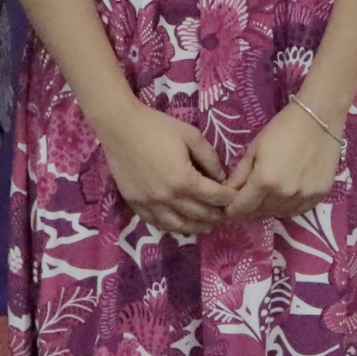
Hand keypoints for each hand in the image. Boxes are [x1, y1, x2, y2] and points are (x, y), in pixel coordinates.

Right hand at [97, 102, 233, 237]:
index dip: (229, 199)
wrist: (120, 127)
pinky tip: (182, 226)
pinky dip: (173, 228)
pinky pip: (158, 224)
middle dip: (217, 216)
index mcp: (184, 179)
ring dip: (197, 227)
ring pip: (179, 226)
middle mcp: (168, 198)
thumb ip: (209, 158)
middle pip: (200, 215)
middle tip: (227, 215)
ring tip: (208, 226)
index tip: (237, 198)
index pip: (214, 197)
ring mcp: (150, 204)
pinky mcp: (136, 205)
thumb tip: (221, 178)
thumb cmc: (158, 127)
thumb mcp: (191, 136)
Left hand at [223, 100, 344, 222]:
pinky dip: (287, 207)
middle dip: (249, 210)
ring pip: (278, 213)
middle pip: (259, 213)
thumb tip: (228, 192)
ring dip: (268, 209)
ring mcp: (304, 196)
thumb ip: (240, 174)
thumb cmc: (283, 128)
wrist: (320, 118)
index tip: (227, 208)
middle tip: (245, 201)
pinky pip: (297, 210)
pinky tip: (284, 195)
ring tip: (265, 197)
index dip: (232, 210)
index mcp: (264, 180)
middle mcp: (284, 194)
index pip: (242, 208)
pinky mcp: (319, 196)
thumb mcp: (255, 148)